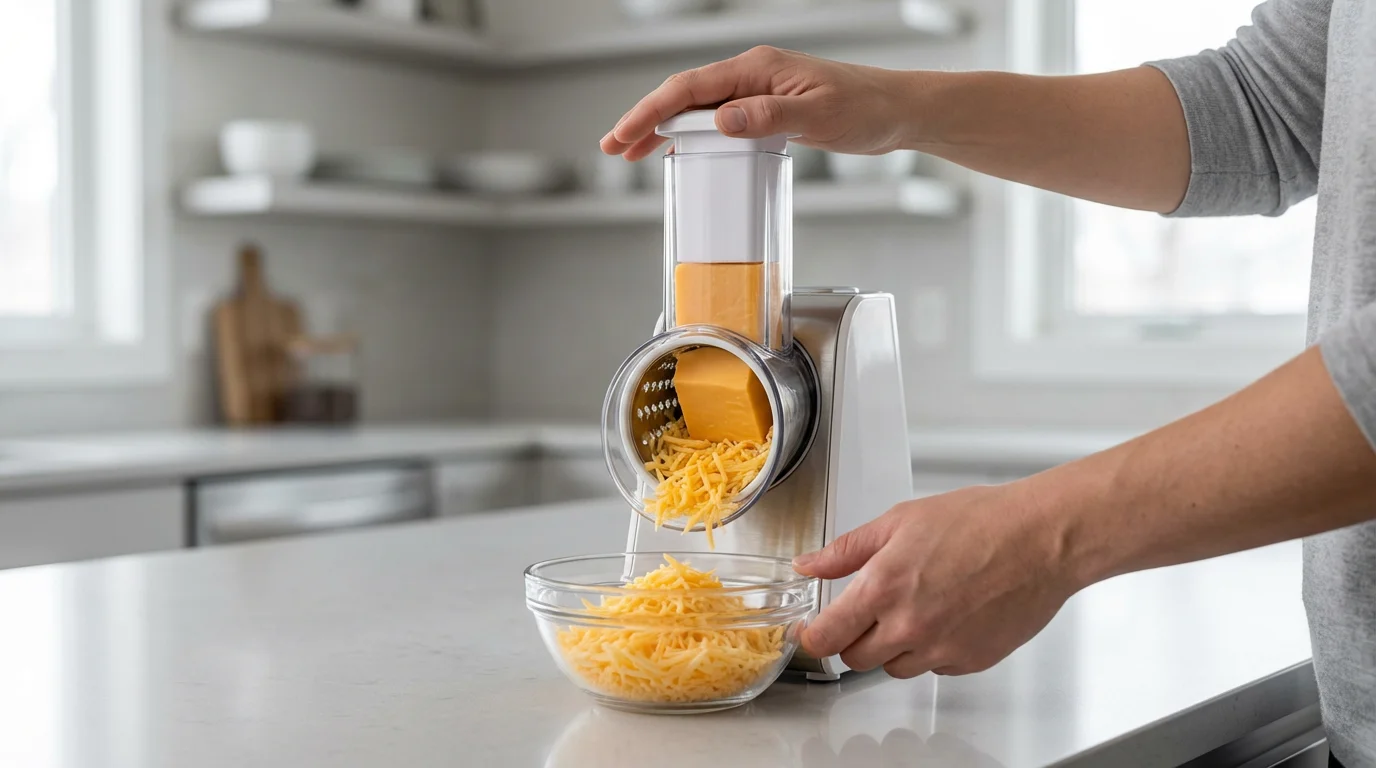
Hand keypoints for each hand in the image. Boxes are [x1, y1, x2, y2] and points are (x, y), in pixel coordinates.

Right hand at [599, 46, 916, 160]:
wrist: (898, 111)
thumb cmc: (866, 108)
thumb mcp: (816, 116)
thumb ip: (766, 117)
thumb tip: (720, 120)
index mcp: (757, 69)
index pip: (690, 88)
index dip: (651, 112)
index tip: (624, 134)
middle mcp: (753, 75)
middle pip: (684, 95)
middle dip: (645, 120)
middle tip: (613, 147)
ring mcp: (758, 91)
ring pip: (698, 108)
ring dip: (663, 129)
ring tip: (633, 153)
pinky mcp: (768, 108)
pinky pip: (718, 118)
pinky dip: (692, 134)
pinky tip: (680, 152)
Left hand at [793, 483, 1080, 677]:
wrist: (1041, 540)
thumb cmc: (980, 522)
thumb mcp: (899, 521)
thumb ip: (847, 550)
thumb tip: (810, 565)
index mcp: (884, 587)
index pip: (826, 637)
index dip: (812, 636)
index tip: (811, 631)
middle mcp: (909, 626)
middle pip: (855, 658)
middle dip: (853, 638)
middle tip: (869, 611)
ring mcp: (941, 649)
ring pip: (894, 667)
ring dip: (893, 646)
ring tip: (916, 608)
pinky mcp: (970, 661)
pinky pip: (934, 668)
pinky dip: (932, 650)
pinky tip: (946, 617)